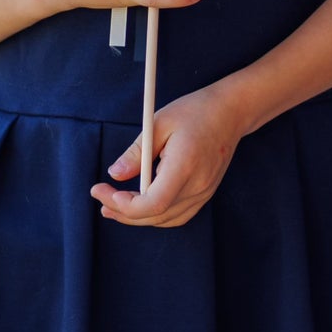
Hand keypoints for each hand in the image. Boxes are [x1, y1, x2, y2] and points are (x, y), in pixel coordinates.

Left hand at [91, 85, 246, 227]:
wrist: (231, 113)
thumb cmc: (195, 112)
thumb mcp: (158, 123)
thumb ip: (136, 152)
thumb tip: (115, 174)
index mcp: (185, 165)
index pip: (154, 203)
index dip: (125, 205)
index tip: (104, 190)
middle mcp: (197, 185)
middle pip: (156, 215)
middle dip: (123, 212)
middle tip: (100, 197)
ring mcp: (204, 192)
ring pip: (166, 220)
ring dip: (137, 217)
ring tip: (113, 206)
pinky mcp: (205, 194)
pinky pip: (177, 215)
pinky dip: (156, 215)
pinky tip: (140, 205)